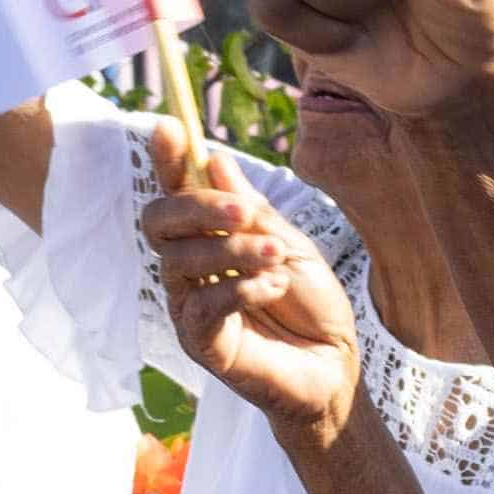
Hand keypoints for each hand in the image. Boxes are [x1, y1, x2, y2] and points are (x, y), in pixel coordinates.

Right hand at [141, 130, 366, 447]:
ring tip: (276, 256)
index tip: (170, 126)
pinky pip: (201, 306)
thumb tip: (215, 160)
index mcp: (208, 238)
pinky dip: (240, 289)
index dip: (167, 160)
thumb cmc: (311, 305)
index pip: (175, 192)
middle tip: (242, 210)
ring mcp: (188, 306)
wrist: (335, 366)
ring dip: (234, 251)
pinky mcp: (200, 343)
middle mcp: (188, 268)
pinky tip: (272, 289)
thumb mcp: (289, 245)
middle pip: (158, 221)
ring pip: (181, 261)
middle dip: (196, 206)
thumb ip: (252, 210)